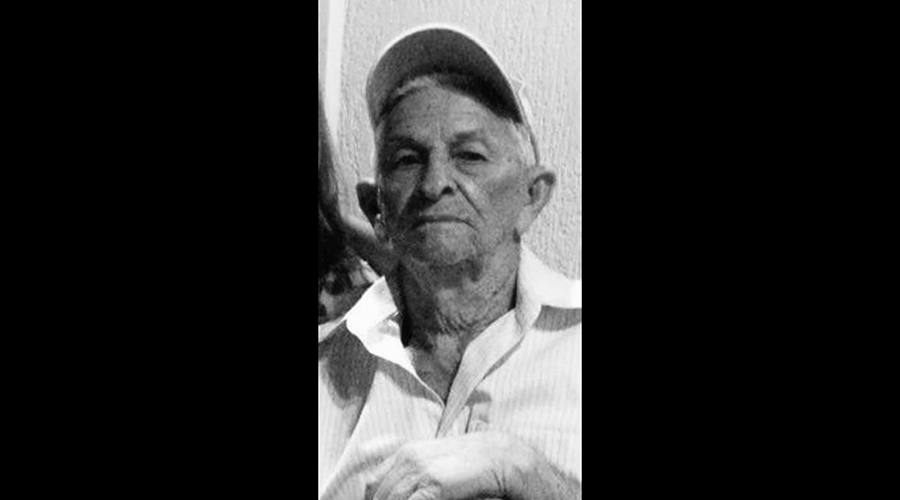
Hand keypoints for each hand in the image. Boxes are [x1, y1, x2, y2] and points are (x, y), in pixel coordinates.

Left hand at [365, 431, 515, 499]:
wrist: (495, 457)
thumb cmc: (466, 462)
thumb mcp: (432, 459)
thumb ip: (411, 467)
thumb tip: (388, 483)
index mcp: (406, 452)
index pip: (372, 482)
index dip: (374, 498)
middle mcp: (408, 459)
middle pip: (380, 494)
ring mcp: (420, 471)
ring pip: (392, 499)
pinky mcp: (434, 484)